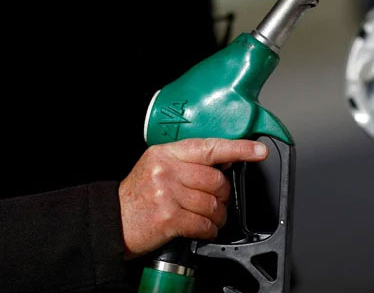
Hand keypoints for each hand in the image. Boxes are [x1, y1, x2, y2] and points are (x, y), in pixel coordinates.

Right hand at [118, 138, 267, 258]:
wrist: (110, 222)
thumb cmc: (137, 197)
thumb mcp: (157, 167)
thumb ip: (187, 163)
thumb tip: (223, 163)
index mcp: (166, 153)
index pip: (210, 147)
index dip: (239, 149)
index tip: (259, 151)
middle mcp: (167, 170)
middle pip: (216, 180)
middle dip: (223, 195)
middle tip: (218, 202)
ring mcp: (167, 194)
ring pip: (213, 203)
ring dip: (218, 216)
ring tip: (211, 219)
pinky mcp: (168, 218)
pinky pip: (204, 224)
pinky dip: (209, 230)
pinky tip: (204, 230)